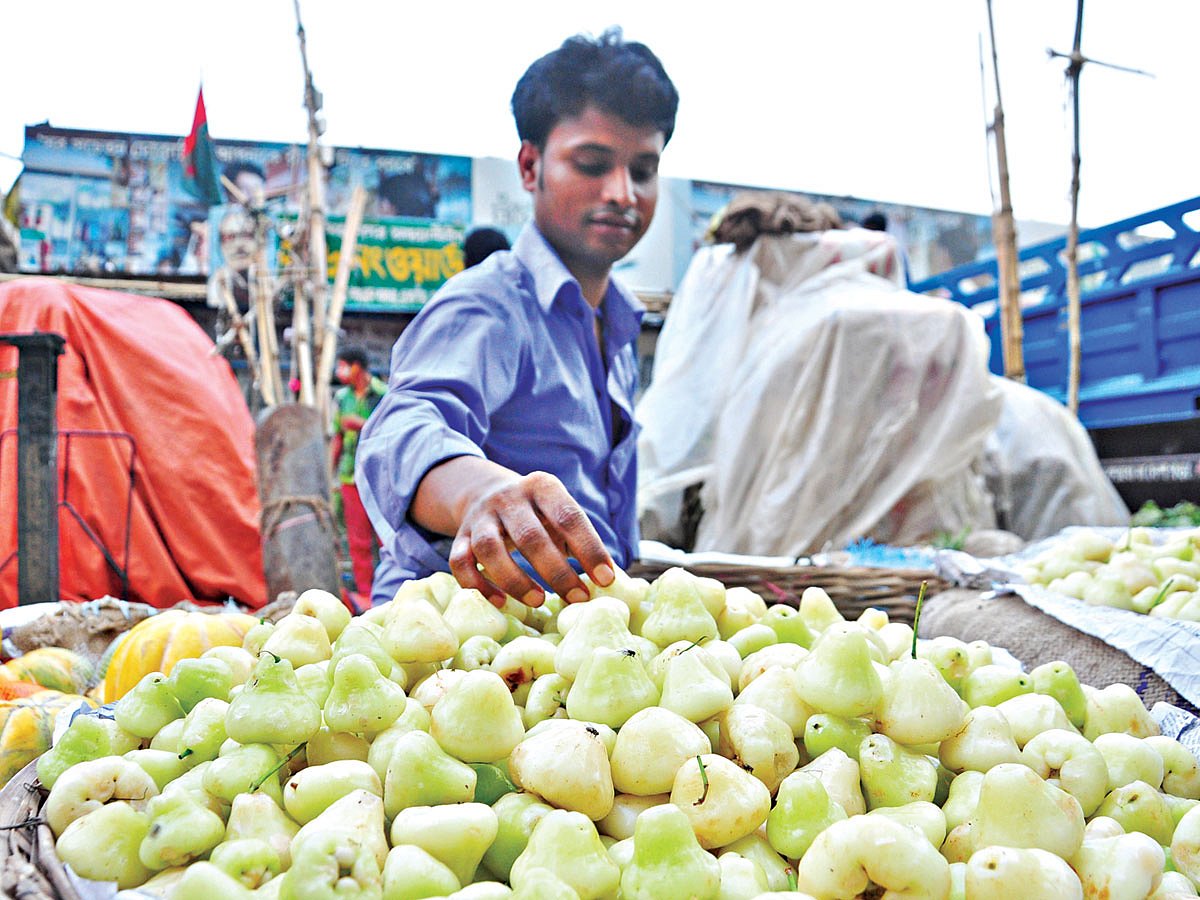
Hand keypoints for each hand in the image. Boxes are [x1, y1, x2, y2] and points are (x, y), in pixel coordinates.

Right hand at [442, 468, 614, 608]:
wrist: (485, 492)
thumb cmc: (536, 514)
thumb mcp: (558, 512)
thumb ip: (579, 539)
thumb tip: (608, 580)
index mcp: (542, 487)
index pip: (569, 517)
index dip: (589, 549)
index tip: (606, 579)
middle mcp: (509, 498)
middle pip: (530, 536)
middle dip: (556, 571)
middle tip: (577, 597)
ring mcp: (481, 517)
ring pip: (490, 549)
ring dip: (515, 579)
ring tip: (538, 600)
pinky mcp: (460, 537)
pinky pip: (460, 563)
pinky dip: (479, 585)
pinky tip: (501, 602)